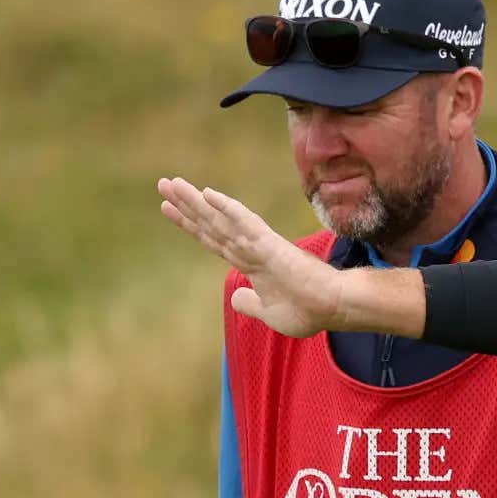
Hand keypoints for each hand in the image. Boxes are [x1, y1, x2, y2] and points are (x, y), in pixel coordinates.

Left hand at [157, 177, 345, 336]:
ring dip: (195, 201)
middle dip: (185, 205)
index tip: (169, 209)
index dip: (190, 224)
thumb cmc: (307, 312)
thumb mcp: (269, 313)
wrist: (333, 307)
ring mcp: (259, 244)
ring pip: (221, 218)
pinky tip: (209, 194)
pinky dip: (227, 208)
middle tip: (163, 184)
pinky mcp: (270, 245)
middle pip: (210, 223)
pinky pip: (245, 222)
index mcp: (249, 263)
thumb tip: (236, 298)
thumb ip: (251, 303)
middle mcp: (250, 249)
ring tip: (172, 183)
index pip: (213, 238)